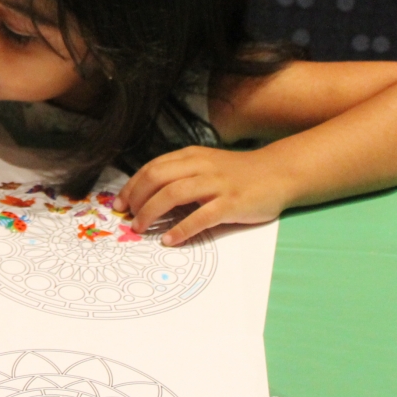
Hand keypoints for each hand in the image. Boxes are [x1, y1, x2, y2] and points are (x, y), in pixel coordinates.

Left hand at [115, 146, 292, 245]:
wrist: (278, 173)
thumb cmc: (237, 173)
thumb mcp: (205, 165)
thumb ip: (180, 174)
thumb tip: (147, 195)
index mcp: (190, 156)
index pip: (151, 168)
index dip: (132, 186)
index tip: (119, 204)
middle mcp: (200, 166)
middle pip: (156, 178)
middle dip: (136, 199)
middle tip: (127, 218)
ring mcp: (216, 184)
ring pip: (173, 194)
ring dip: (151, 212)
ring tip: (141, 229)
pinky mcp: (232, 203)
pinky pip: (201, 216)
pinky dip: (181, 229)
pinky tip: (169, 240)